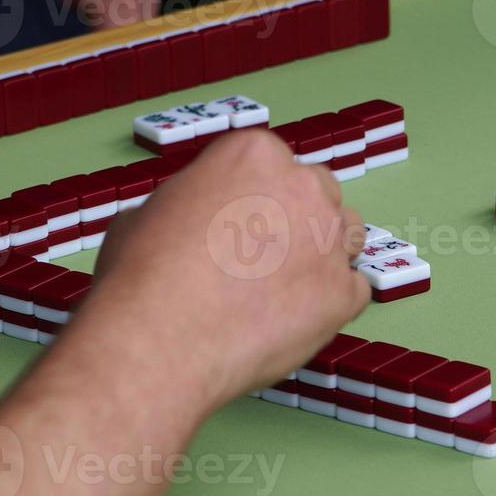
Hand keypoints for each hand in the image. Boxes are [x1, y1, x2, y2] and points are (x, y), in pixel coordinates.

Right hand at [75, 131, 371, 415]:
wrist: (159, 341)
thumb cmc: (141, 277)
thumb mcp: (149, 210)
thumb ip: (193, 204)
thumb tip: (197, 218)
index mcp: (254, 154)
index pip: (274, 164)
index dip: (257, 196)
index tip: (242, 221)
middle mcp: (303, 187)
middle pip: (318, 194)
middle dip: (297, 220)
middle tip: (262, 256)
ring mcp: (329, 241)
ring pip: (345, 237)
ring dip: (322, 255)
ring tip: (280, 289)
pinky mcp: (344, 293)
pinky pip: (354, 290)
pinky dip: (331, 303)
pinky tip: (294, 318)